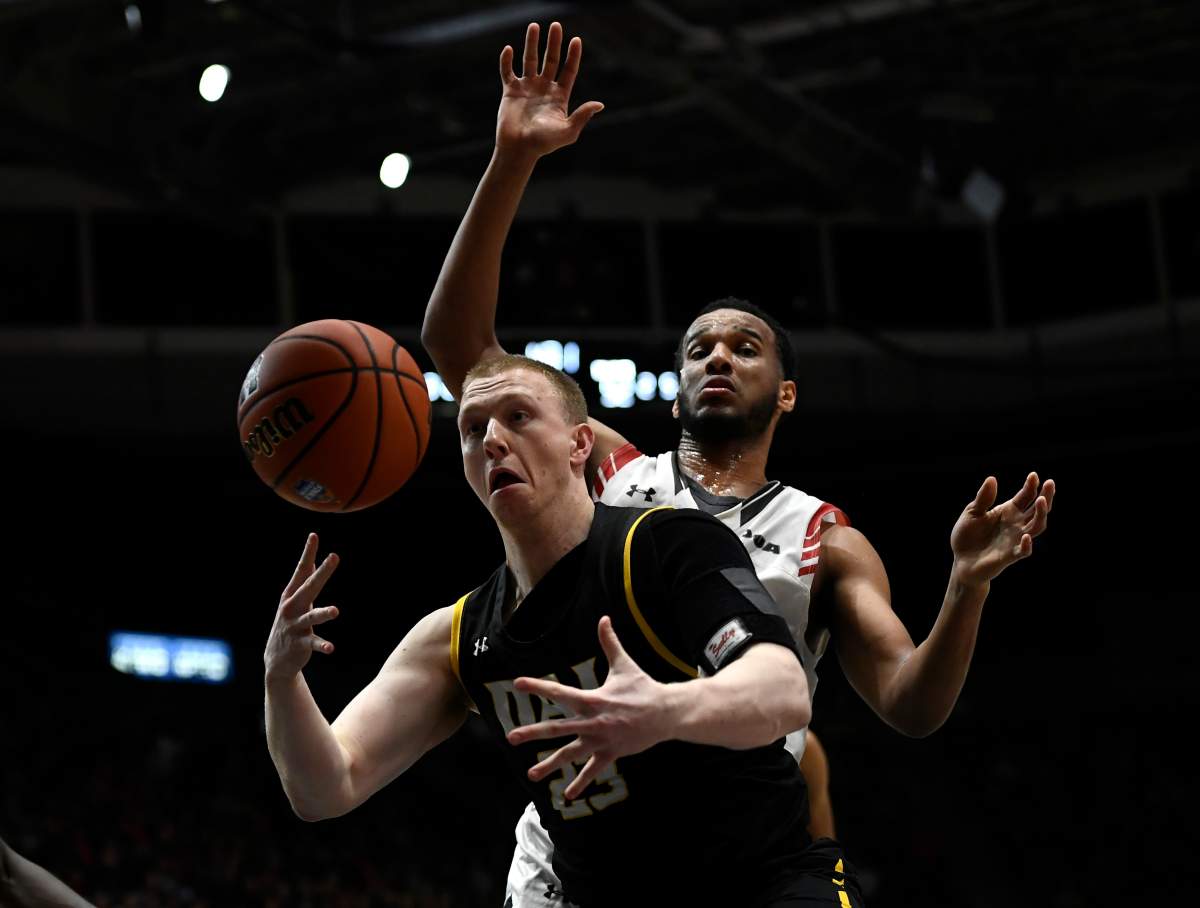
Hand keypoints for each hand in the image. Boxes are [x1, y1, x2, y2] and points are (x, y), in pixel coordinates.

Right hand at [264, 533, 339, 682]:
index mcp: (292, 595)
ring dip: (323, 613)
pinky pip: (313, 643)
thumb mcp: (295, 601)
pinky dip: (322, 645)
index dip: (308, 553)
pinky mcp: (300, 644)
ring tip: (335, 611)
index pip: (302, 570)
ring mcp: (295, 626)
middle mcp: (292, 607)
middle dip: (322, 572)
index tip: (314, 535)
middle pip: (309, 586)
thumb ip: (304, 582)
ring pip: (311, 617)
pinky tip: (331, 648)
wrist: (276, 660)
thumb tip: (313, 560)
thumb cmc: (290, 624)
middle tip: (334, 556)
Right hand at [497, 22, 603, 158]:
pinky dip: (507, 60)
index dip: (573, 56)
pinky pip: (507, 71)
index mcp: (559, 96)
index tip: (576, 40)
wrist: (519, 149)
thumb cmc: (544, 143)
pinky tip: (509, 49)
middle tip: (556, 26)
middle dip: (554, 43)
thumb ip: (582, 116)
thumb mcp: (568, 131)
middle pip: (551, 60)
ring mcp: (527, 89)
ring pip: (530, 60)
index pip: (569, 70)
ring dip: (532, 43)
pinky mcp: (510, 92)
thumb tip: (600, 104)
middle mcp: (544, 89)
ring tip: (534, 26)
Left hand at [506, 617, 665, 799]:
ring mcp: (601, 740)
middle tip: (511, 738)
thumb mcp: (624, 665)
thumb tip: (604, 617)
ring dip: (550, 765)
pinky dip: (581, 783)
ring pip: (571, 755)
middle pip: (557, 728)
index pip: (560, 692)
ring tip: (531, 775)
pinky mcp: (611, 753)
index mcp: (592, 699)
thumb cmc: (643, 687)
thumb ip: (610, 643)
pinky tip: (567, 796)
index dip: (538, 686)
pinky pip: (593, 771)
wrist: (667, 713)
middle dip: (533, 733)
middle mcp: (593, 721)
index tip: (517, 684)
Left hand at [950, 473, 1055, 585]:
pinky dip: (1026, 545)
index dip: (1031, 486)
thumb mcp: (972, 513)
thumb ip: (983, 498)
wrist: (961, 561)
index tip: (1034, 475)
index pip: (1025, 496)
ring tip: (1041, 501)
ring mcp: (1015, 539)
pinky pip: (1023, 551)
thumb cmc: (967, 535)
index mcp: (1008, 511)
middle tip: (1050, 483)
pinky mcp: (1009, 555)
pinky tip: (1026, 536)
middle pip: (1037, 509)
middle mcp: (1016, 524)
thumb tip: (992, 479)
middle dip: (1046, 496)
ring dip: (1041, 514)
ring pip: (1037, 527)